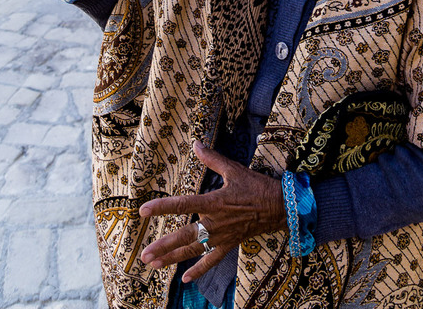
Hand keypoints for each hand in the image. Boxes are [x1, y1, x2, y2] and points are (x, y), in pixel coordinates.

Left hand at [139, 141, 286, 281]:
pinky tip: (186, 278)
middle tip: (144, 255)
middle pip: (184, 236)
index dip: (161, 207)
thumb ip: (212, 158)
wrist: (280, 206)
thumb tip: (196, 143)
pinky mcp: (229, 244)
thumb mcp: (234, 169)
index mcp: (213, 201)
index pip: (182, 204)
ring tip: (153, 265)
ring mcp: (221, 236)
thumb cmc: (256, 186)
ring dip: (173, 258)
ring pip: (193, 250)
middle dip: (163, 246)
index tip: (143, 211)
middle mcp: (214, 222)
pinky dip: (199, 269)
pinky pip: (212, 260)